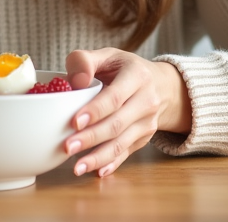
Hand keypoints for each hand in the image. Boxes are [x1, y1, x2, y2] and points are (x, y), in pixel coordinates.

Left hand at [62, 48, 191, 177]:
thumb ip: (85, 61)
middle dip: (91, 138)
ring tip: (76, 167)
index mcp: (137, 76)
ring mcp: (148, 123)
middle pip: (117, 124)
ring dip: (98, 157)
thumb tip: (75, 81)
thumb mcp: (107, 55)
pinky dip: (111, 164)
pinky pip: (126, 153)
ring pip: (122, 143)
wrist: (160, 85)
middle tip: (67, 147)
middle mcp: (146, 101)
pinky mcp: (144, 139)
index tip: (75, 122)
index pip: (115, 97)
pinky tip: (96, 171)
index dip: (95, 111)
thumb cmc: (125, 68)